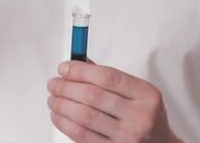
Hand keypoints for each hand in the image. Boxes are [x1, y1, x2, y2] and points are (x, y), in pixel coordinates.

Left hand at [47, 61, 181, 142]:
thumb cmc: (145, 116)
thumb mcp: (138, 93)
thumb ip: (110, 78)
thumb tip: (78, 63)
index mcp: (147, 95)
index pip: (107, 77)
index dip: (80, 70)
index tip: (64, 68)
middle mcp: (140, 116)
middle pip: (92, 96)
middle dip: (66, 87)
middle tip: (54, 83)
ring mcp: (128, 137)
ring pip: (84, 116)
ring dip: (62, 105)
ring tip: (53, 98)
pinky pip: (81, 135)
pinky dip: (64, 123)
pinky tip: (58, 115)